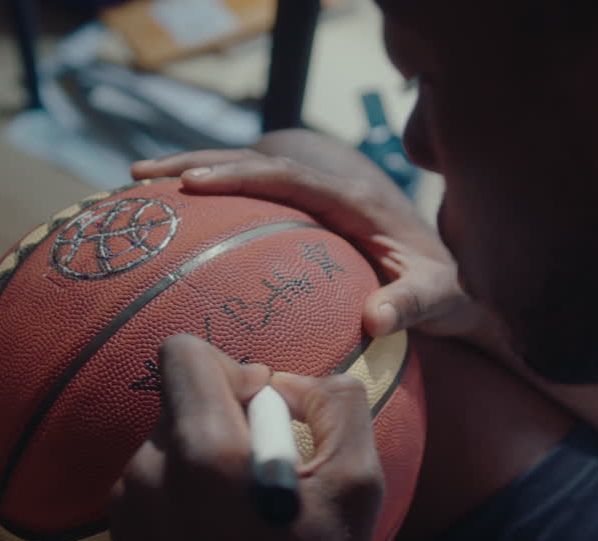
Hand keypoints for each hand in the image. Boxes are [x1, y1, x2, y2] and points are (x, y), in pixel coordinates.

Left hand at [108, 334, 380, 540]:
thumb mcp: (358, 478)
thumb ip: (335, 400)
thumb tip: (289, 381)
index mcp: (202, 451)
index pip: (181, 353)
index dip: (231, 366)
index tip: (262, 409)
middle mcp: (149, 472)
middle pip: (179, 396)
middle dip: (225, 413)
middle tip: (266, 466)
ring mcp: (129, 505)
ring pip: (168, 436)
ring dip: (207, 450)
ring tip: (245, 507)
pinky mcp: (123, 532)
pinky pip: (154, 476)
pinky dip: (187, 485)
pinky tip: (222, 529)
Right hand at [132, 149, 497, 347]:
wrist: (458, 281)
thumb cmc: (449, 292)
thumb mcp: (441, 299)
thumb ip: (414, 305)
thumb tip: (377, 319)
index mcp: (356, 199)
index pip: (289, 177)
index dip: (241, 176)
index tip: (195, 183)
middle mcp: (331, 187)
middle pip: (256, 163)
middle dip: (197, 164)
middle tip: (141, 176)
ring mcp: (316, 197)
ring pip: (248, 174)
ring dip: (194, 172)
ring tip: (139, 184)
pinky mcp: (307, 213)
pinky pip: (253, 198)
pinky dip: (212, 199)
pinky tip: (174, 217)